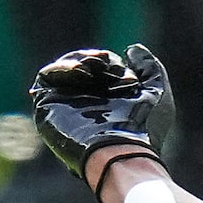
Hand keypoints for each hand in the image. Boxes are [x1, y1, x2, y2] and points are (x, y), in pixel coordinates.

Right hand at [29, 44, 177, 187]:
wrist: (121, 153)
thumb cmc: (144, 127)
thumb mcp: (156, 89)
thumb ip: (148, 65)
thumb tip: (132, 49)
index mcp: (111, 98)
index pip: (103, 68)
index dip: (112, 64)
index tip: (127, 76)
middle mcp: (87, 101)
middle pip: (82, 66)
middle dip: (94, 59)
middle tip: (105, 64)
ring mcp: (68, 104)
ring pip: (63, 69)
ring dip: (78, 60)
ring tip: (92, 66)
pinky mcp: (49, 107)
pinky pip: (46, 78)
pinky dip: (61, 68)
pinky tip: (80, 71)